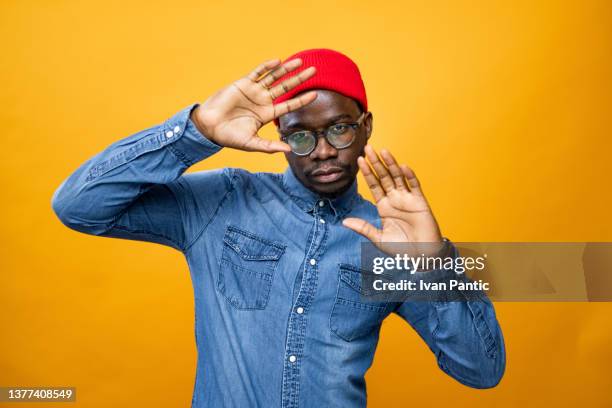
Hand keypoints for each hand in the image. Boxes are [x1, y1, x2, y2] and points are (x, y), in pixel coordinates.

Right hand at [191, 58, 316, 152]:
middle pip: (285, 87)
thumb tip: (289, 150)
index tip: (316, 94)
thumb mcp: (252, 143)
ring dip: (286, 69)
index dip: (301, 99)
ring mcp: (254, 91)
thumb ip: (270, 146)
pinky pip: (257, 73)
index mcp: (267, 114)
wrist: (210, 127)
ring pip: (273, 77)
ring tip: (300, 61)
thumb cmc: (230, 137)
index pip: (289, 105)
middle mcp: (263, 101)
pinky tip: (277, 61)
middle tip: (314, 70)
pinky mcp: (243, 84)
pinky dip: (266, 66)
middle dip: (299, 79)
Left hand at [342, 146, 443, 256]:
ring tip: (383, 151)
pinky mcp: (420, 202)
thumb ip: (363, 228)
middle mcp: (395, 199)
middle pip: (384, 177)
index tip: (359, 160)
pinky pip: (414, 186)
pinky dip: (409, 176)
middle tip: (368, 148)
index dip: (367, 172)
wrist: (421, 255)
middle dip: (376, 163)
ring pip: (398, 177)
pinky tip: (402, 166)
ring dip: (391, 164)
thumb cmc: (401, 248)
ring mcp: (407, 199)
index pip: (373, 185)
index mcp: (384, 206)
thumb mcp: (378, 238)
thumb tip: (344, 222)